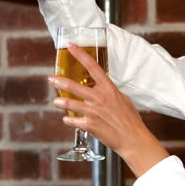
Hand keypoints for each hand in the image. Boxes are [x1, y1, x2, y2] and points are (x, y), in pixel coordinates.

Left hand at [48, 43, 168, 176]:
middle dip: (60, 81)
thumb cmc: (130, 119)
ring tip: (57, 101)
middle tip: (51, 79)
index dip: (80, 55)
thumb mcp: (123, 99)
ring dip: (61, 102)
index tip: (71, 46)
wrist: (132, 138)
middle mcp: (99, 98)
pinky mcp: (89, 125)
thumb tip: (102, 88)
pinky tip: (68, 120)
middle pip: (74, 85)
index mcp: (108, 88)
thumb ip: (110, 92)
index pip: (92, 66)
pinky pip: (72, 121)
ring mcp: (93, 111)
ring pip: (69, 103)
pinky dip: (69, 120)